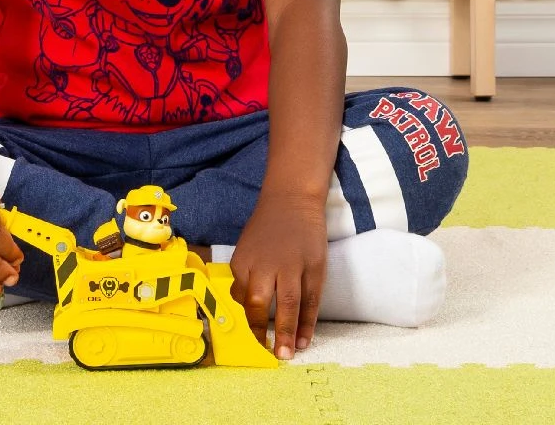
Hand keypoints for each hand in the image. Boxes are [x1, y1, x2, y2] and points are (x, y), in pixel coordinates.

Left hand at [229, 190, 327, 358]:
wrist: (291, 198)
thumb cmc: (266, 227)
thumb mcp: (246, 248)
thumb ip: (244, 276)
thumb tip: (243, 307)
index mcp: (243, 261)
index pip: (240, 298)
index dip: (245, 322)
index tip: (250, 343)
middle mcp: (265, 264)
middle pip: (259, 302)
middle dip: (261, 331)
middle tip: (267, 354)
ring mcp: (291, 265)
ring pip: (287, 304)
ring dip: (286, 332)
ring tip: (286, 355)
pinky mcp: (313, 266)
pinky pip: (310, 300)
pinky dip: (307, 322)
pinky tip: (304, 339)